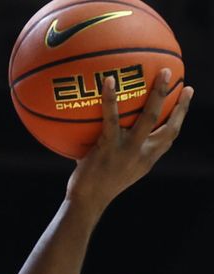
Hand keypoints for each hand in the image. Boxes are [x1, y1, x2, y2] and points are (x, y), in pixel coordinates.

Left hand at [66, 68, 193, 216]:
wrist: (86, 202)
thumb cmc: (94, 186)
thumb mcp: (113, 169)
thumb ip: (116, 151)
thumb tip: (104, 132)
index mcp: (147, 159)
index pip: (169, 137)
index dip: (180, 117)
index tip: (186, 98)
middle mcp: (144, 154)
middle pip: (170, 125)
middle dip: (181, 103)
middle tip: (184, 81)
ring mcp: (128, 149)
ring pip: (151, 116)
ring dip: (160, 92)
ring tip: (163, 71)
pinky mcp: (109, 147)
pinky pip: (112, 118)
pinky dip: (110, 98)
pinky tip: (108, 80)